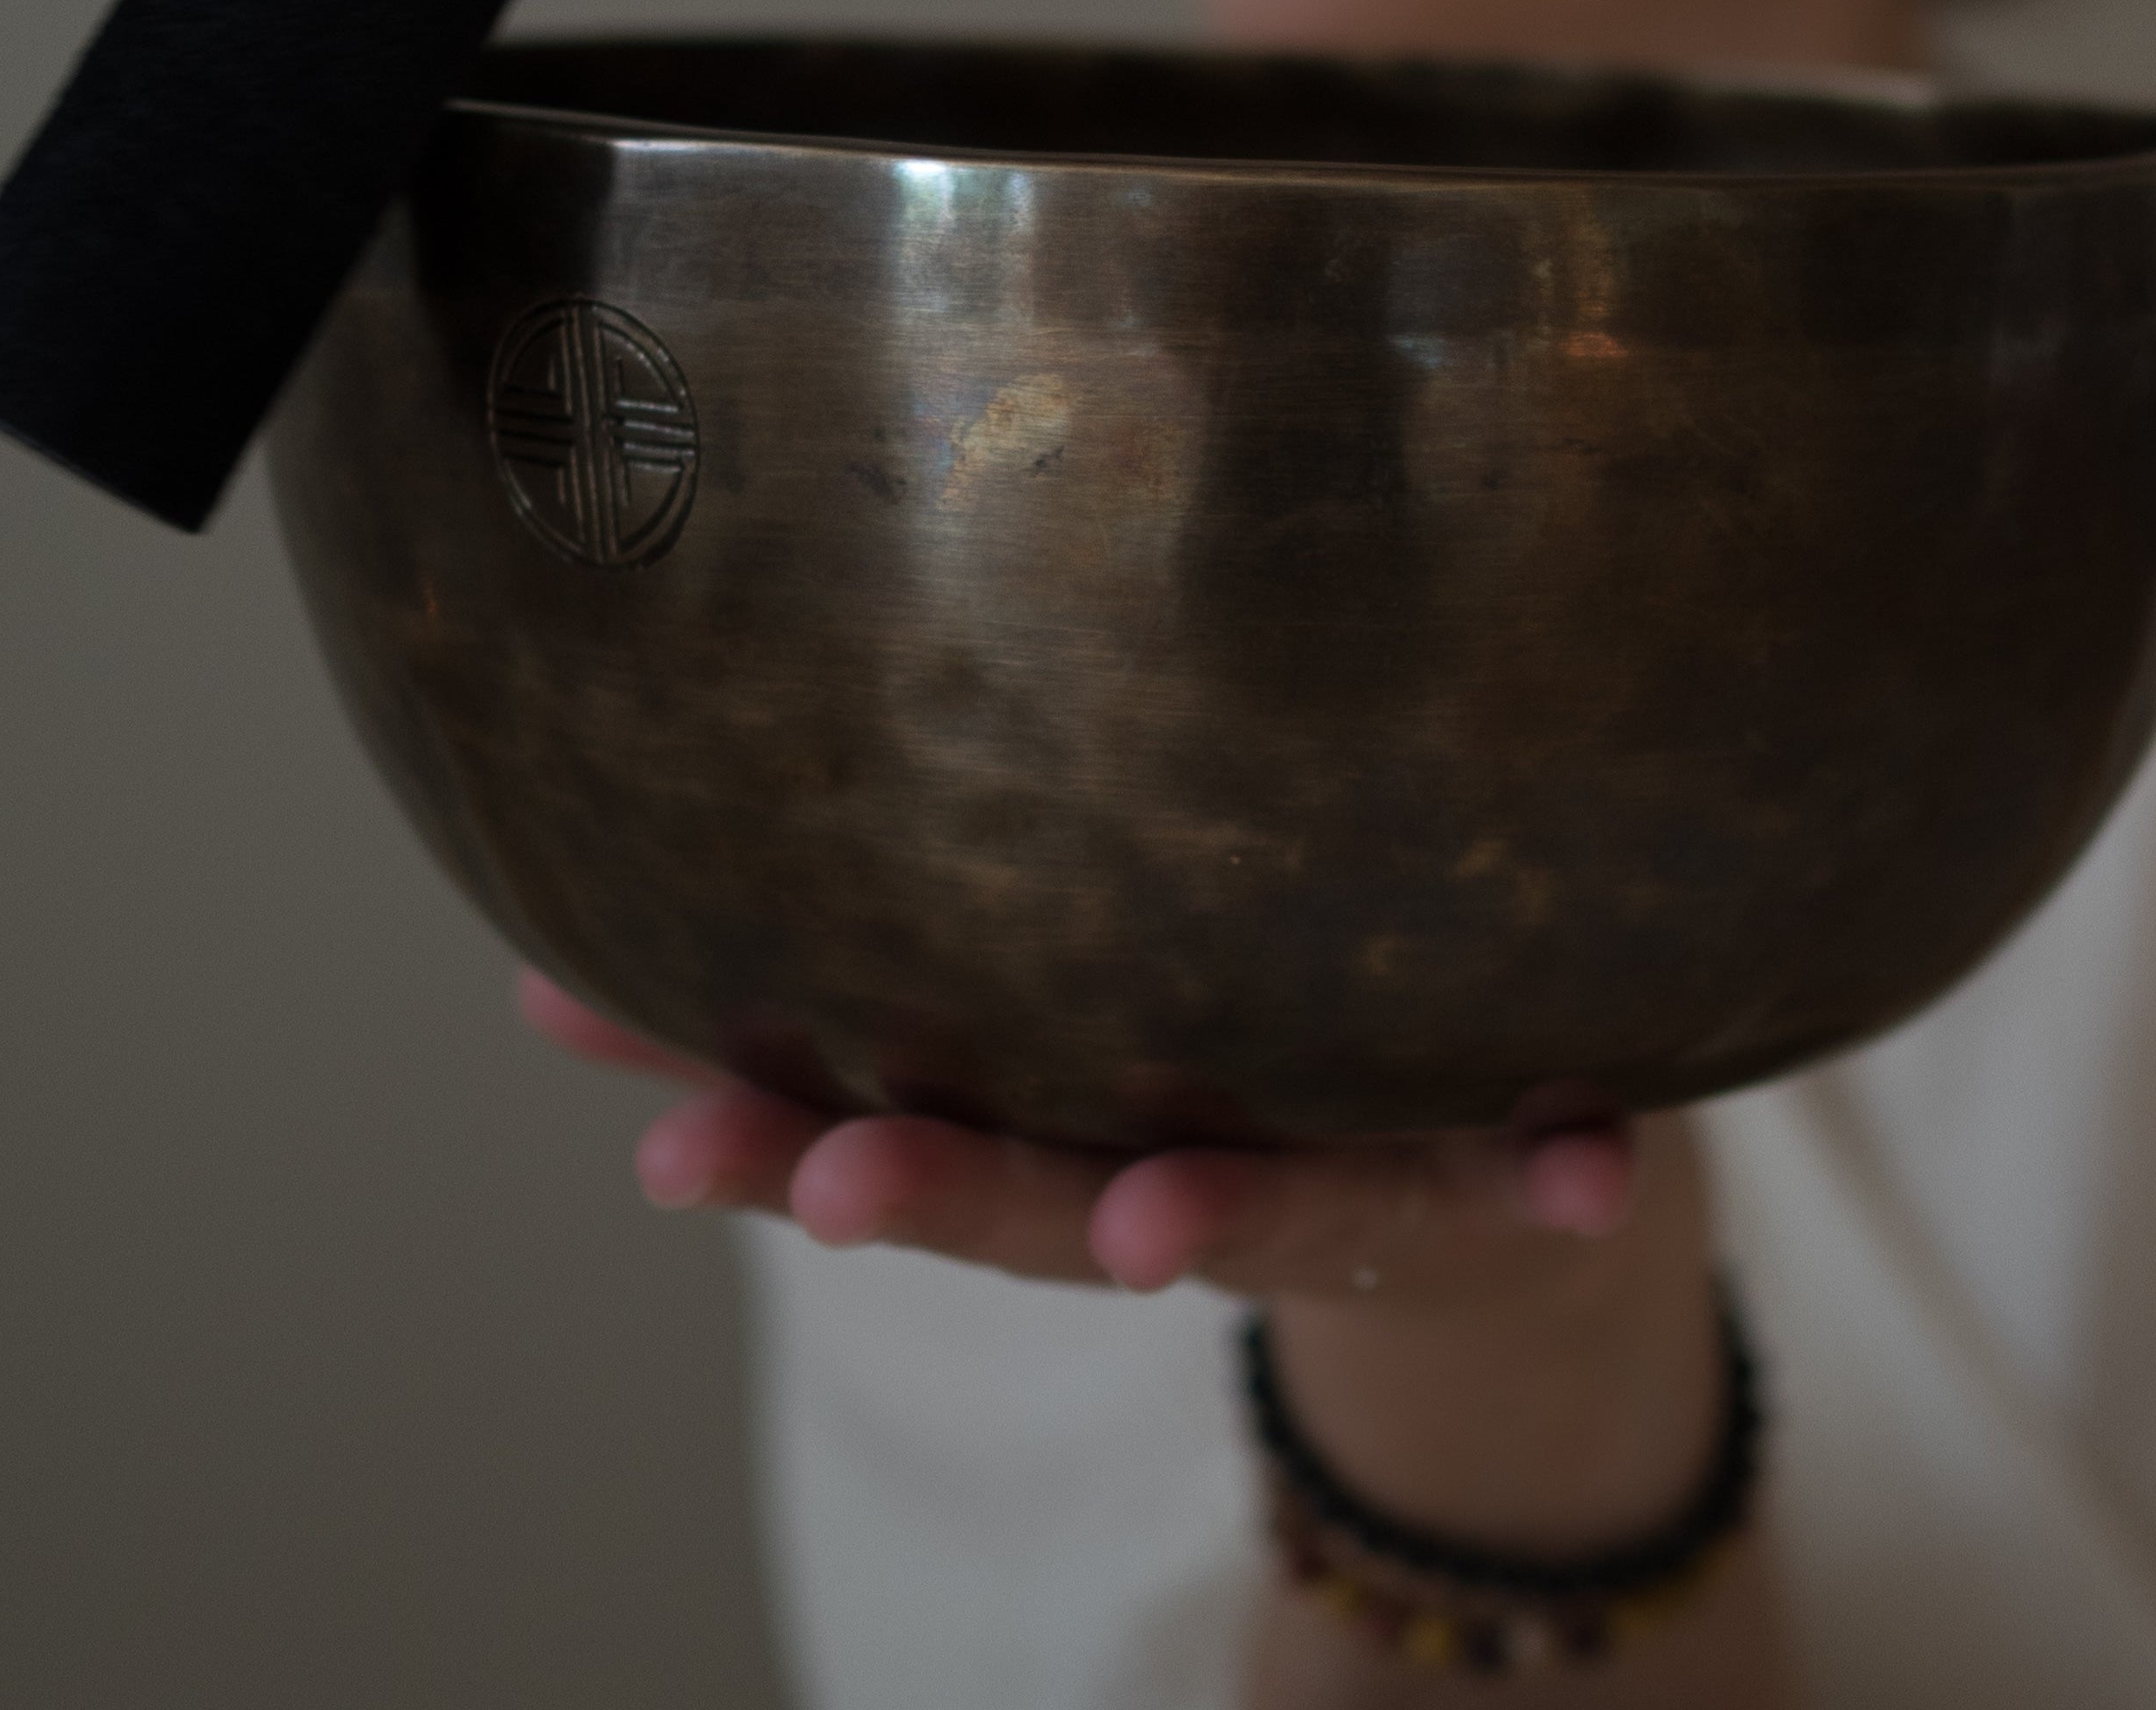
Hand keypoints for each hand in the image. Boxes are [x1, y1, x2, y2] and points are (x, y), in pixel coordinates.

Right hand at [514, 968, 1654, 1312]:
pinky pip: (1540, 1165)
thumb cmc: (1246, 1064)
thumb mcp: (1067, 1006)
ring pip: (1272, 1199)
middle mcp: (1204, 1173)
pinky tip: (1589, 1180)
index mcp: (1082, 1134)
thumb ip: (873, 958)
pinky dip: (1560, 1176)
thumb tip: (566, 932)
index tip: (675, 1143)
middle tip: (831, 1185)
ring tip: (1152, 1223)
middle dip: (945, 1195)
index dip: (782, 1146)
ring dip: (1211, 1217)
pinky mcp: (1526, 1161)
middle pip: (1053, 1198)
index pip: (909, 1135)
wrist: (1508, 1214)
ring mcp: (1364, 1174)